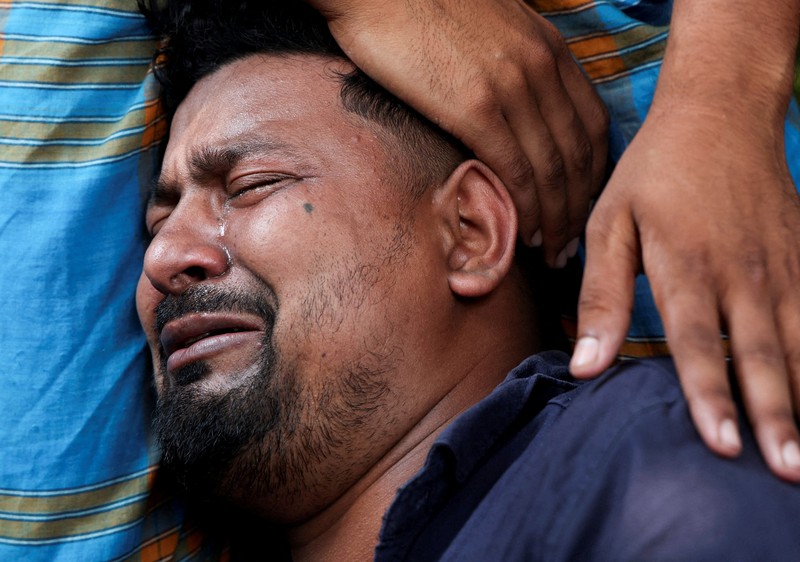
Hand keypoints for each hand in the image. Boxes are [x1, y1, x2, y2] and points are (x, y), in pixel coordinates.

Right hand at [308, 0, 608, 266]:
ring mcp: (512, 86)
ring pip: (553, 169)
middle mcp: (541, 67)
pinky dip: (524, 206)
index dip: (593, 175)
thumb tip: (515, 108)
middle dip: (579, 207)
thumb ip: (516, 66)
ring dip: (556, 218)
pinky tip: (523, 230)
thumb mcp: (492, 27)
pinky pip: (515, 169)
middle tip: (572, 244)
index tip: (583, 204)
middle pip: (579, 154)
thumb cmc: (424, 5)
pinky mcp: (475, 106)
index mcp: (549, 48)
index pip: (594, 124)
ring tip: (551, 250)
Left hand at [570, 106, 799, 481]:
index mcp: (686, 265)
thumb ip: (601, 296)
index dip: (708, 394)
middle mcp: (740, 274)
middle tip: (786, 471)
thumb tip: (585, 366)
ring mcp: (781, 268)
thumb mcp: (610, 225)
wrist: (719, 115)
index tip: (721, 445)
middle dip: (774, 416)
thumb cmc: (653, 175)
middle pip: (758, 354)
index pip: (696, 342)